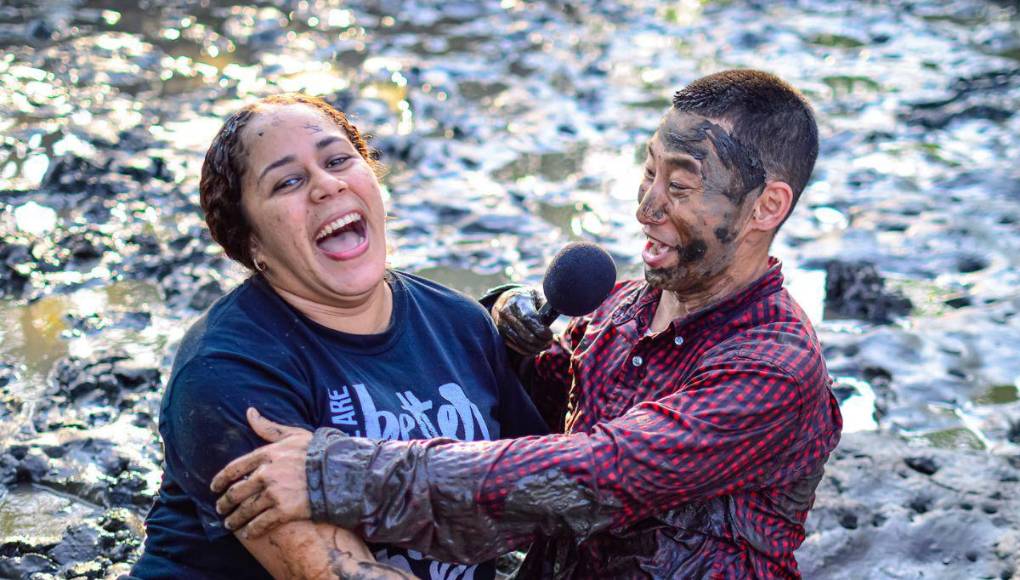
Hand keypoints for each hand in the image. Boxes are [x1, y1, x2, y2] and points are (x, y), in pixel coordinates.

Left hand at [210, 408, 312, 537]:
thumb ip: (269, 427)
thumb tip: (249, 411)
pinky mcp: (284, 511)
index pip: (234, 468)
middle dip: (225, 503)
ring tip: (231, 524)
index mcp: (267, 454)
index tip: (214, 488)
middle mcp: (267, 473)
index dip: (221, 480)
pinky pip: (261, 523)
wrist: (341, 472)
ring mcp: (275, 493)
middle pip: (236, 492)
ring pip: (246, 510)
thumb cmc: (319, 452)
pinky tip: (249, 533)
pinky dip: (252, 530)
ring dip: (235, 519)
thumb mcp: (294, 435)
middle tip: (221, 509)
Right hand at [491, 287, 553, 355]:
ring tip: (545, 346)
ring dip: (535, 347)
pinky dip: (527, 350)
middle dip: (540, 341)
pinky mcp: (500, 333)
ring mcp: (501, 324)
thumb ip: (546, 305)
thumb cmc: (527, 298)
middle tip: (550, 341)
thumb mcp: (537, 296)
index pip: (528, 318)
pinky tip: (536, 349)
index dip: (541, 330)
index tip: (550, 335)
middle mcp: (506, 312)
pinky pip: (515, 346)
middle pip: (524, 333)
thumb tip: (561, 310)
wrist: (506, 299)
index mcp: (517, 300)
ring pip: (520, 342)